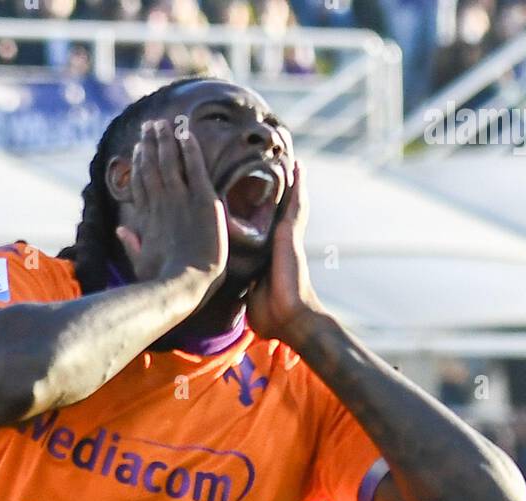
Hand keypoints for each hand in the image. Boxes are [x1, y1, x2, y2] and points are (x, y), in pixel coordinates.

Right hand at [116, 119, 227, 295]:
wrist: (186, 282)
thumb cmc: (164, 280)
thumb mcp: (141, 263)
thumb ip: (131, 243)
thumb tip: (120, 229)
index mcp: (148, 216)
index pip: (141, 182)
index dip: (139, 163)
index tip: (139, 149)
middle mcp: (162, 202)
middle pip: (152, 165)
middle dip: (150, 143)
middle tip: (149, 125)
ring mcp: (181, 198)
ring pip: (170, 160)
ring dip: (166, 139)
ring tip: (163, 123)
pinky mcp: (202, 198)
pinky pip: (195, 166)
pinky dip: (189, 148)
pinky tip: (186, 132)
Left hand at [247, 161, 320, 346]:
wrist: (290, 320)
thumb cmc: (270, 315)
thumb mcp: (247, 293)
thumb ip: (240, 282)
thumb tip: (227, 284)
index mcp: (267, 253)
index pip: (259, 223)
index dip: (255, 206)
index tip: (247, 188)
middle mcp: (278, 241)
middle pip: (275, 206)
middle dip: (272, 185)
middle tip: (271, 159)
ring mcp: (287, 236)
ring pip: (288, 200)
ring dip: (290, 179)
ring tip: (288, 154)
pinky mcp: (292, 235)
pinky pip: (296, 204)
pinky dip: (298, 185)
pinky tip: (298, 166)